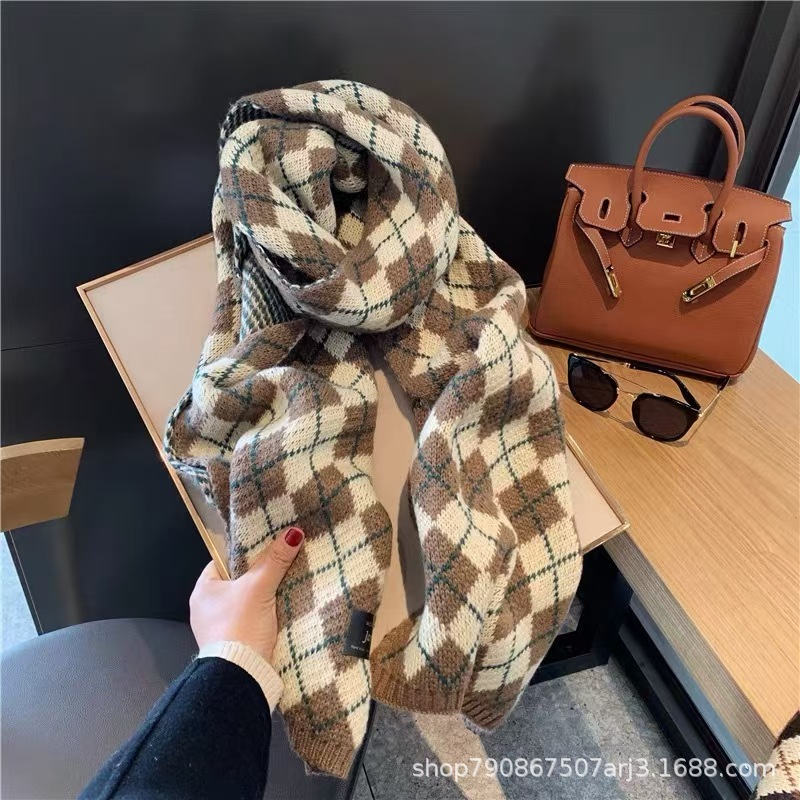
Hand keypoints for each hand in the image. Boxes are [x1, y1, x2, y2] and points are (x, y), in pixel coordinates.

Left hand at [190, 527, 304, 663]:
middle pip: (237, 583)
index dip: (244, 555)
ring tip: (285, 589)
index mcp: (203, 591)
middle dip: (258, 578)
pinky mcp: (234, 645)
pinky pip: (251, 623)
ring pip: (245, 604)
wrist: (240, 677)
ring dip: (263, 599)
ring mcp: (219, 629)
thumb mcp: (259, 587)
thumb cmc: (239, 627)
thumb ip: (274, 560)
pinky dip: (264, 618)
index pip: (223, 562)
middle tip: (280, 567)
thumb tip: (292, 534)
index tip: (265, 550)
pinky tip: (281, 614)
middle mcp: (206, 610)